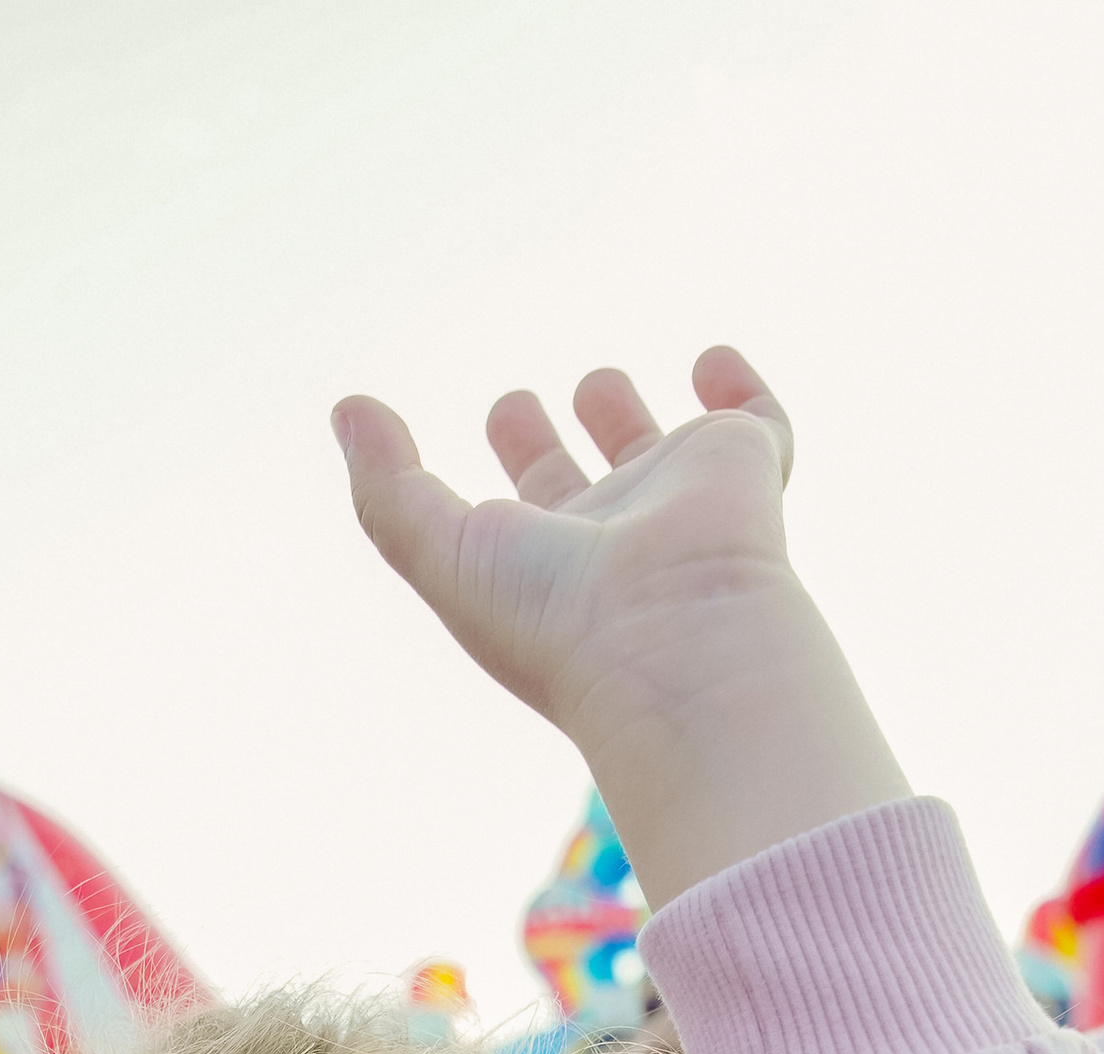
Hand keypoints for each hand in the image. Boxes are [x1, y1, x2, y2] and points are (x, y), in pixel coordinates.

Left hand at [334, 355, 905, 906]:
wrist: (674, 640)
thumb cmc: (553, 616)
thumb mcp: (441, 553)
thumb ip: (387, 486)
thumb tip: (346, 410)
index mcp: (553, 559)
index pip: (526, 503)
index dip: (512, 452)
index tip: (502, 408)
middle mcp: (617, 534)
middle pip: (579, 483)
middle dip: (545, 443)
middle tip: (514, 404)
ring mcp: (684, 503)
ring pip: (662, 454)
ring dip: (628, 418)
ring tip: (599, 383)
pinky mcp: (747, 469)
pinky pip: (757, 422)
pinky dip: (743, 388)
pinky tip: (716, 362)